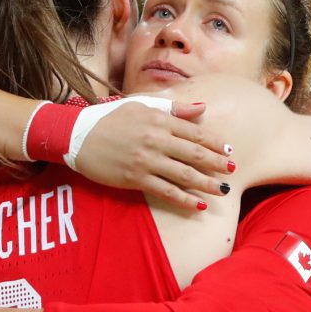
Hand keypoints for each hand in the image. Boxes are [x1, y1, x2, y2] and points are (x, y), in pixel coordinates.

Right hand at [72, 100, 234, 212]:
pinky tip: (199, 205)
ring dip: (207, 184)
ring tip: (222, 190)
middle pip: (194, 153)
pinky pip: (166, 191)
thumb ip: (173, 109)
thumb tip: (202, 108)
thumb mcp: (141, 106)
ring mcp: (146, 160)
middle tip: (233, 170)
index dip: (215, 143)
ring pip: (184, 174)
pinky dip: (185, 199)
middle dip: (217, 163)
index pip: (195, 131)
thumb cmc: (110, 119)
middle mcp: (155, 139)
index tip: (228, 150)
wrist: (78, 137)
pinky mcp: (136, 179)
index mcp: (158, 119)